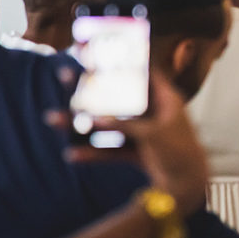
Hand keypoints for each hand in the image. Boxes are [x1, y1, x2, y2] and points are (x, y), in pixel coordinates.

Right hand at [62, 74, 209, 215]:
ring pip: (107, 125)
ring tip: (51, 118)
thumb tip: (96, 118)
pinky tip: (73, 156)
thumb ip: (126, 124)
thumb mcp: (154, 134)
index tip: (97, 49)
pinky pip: (110, 150)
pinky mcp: (136, 152)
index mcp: (165, 99)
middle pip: (117, 96)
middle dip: (90, 88)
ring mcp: (142, 132)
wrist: (187, 188)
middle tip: (64, 73)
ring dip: (81, 123)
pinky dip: (93, 154)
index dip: (121, 60)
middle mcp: (152, 112)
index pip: (142, 72)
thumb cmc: (180, 153)